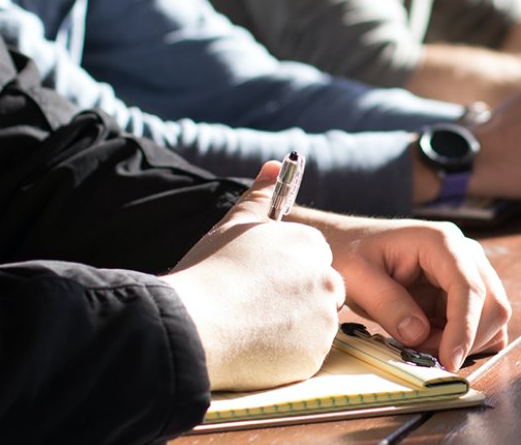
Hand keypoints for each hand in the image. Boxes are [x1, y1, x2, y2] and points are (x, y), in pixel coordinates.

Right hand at [162, 162, 344, 391]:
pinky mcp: (315, 356)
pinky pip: (306, 354)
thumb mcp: (235, 225)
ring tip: (250, 326)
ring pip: (314, 324)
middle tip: (255, 307)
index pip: (314, 258)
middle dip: (296, 299)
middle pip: (321, 291)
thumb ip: (260, 196)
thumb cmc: (210, 271)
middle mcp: (327, 280)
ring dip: (291, 327)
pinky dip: (286, 354)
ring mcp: (324, 320)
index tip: (261, 281)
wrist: (194, 325)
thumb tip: (274, 165)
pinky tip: (255, 348)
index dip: (286, 271)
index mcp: (310, 245)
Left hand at [288, 212, 511, 371]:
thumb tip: (419, 334)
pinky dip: (463, 341)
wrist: (347, 245)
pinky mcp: (463, 292)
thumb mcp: (357, 277)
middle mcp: (464, 253)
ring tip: (421, 344)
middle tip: (424, 356)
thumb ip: (387, 304)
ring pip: (492, 317)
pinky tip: (432, 341)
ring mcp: (468, 272)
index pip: (469, 287)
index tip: (449, 361)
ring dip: (464, 342)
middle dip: (466, 339)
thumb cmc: (350, 253)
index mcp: (441, 241)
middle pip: (492, 304)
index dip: (464, 328)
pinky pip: (480, 323)